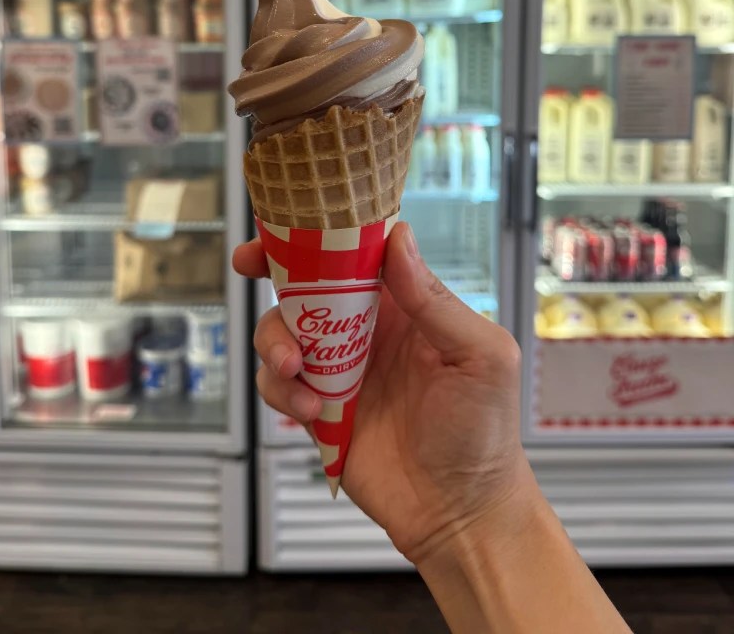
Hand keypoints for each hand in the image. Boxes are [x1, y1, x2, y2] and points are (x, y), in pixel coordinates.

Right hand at [235, 221, 532, 565]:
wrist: (461, 512)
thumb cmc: (485, 431)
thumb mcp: (479, 355)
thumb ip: (435, 299)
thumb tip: (398, 238)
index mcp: (406, 306)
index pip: (359, 254)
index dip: (324, 234)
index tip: (292, 221)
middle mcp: (367, 331)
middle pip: (307, 285)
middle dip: (274, 271)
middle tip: (250, 263)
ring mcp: (339, 370)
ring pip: (282, 332)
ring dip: (276, 340)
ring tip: (295, 368)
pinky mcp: (318, 410)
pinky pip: (278, 386)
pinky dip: (283, 392)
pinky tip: (312, 410)